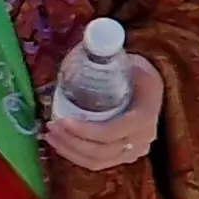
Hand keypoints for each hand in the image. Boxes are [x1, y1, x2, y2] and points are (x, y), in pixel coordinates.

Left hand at [40, 51, 164, 171]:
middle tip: (50, 126)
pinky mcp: (124, 155)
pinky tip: (60, 144)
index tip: (61, 120)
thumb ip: (107, 47)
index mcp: (145, 114)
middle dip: (72, 141)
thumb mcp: (122, 56)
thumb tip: (94, 35)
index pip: (113, 131)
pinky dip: (76, 157)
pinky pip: (98, 163)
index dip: (85, 130)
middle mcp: (144, 137)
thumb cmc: (132, 68)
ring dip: (70, 150)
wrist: (148, 84)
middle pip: (103, 150)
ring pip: (99, 160)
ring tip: (50, 134)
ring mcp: (135, 149)